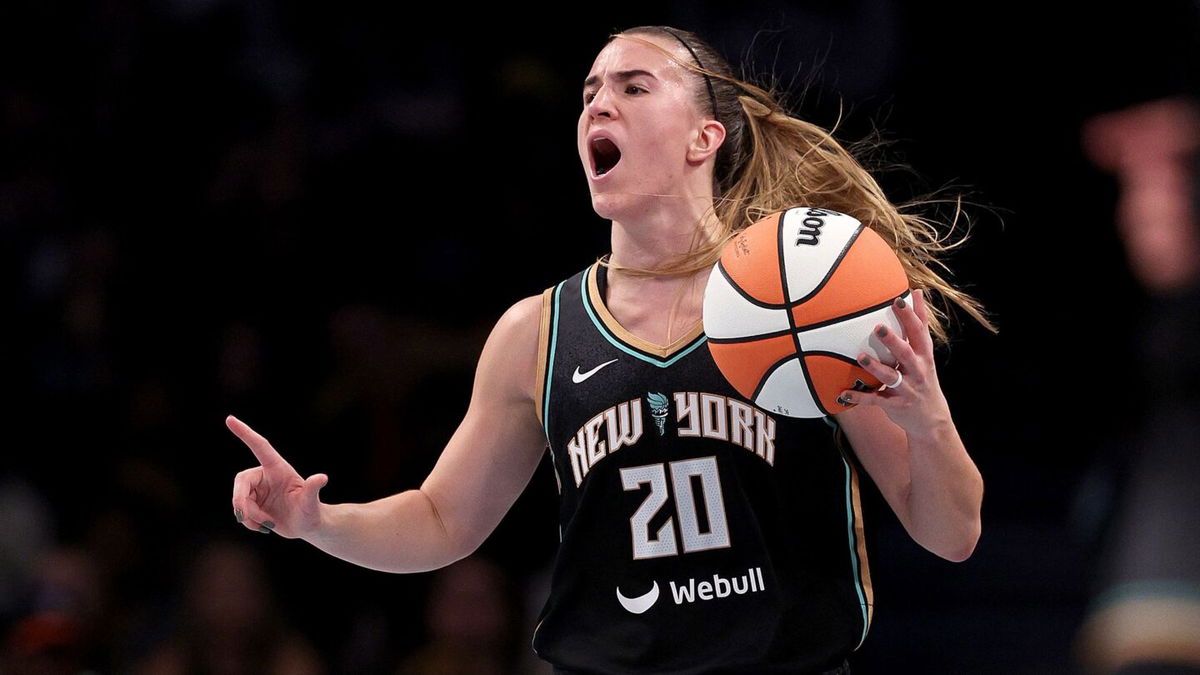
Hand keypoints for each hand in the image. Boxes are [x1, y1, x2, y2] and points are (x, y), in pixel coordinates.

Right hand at [228, 415, 328, 538]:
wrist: (305, 526)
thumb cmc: (311, 512)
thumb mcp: (311, 503)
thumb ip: (312, 490)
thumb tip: (322, 478)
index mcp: (277, 468)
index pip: (259, 446)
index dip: (245, 433)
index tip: (230, 418)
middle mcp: (264, 475)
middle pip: (241, 482)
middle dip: (242, 502)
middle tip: (253, 519)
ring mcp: (257, 489)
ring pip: (238, 499)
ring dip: (249, 516)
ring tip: (268, 524)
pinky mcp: (251, 502)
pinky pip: (240, 511)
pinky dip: (248, 522)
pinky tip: (264, 527)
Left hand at [838, 290, 951, 432]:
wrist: (932, 419)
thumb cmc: (923, 376)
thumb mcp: (925, 352)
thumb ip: (919, 324)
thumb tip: (916, 292)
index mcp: (923, 355)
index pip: (919, 332)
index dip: (910, 316)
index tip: (898, 300)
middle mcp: (918, 370)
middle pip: (906, 353)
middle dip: (893, 341)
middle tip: (878, 327)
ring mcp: (907, 389)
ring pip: (891, 377)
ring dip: (875, 368)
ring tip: (860, 356)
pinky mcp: (896, 405)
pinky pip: (876, 401)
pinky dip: (859, 398)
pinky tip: (842, 394)